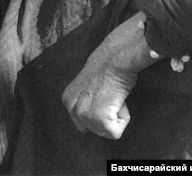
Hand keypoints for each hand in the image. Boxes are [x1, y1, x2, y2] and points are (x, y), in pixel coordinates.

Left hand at [61, 12, 158, 138]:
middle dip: (106, 118)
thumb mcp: (88, 86)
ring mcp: (84, 114)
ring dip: (115, 117)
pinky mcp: (99, 119)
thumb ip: (87, 101)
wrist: (115, 58)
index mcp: (68, 99)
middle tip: (111, 97)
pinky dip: (123, 119)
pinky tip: (119, 101)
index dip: (101, 111)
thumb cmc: (108, 67)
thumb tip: (96, 109)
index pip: (84, 122)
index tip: (105, 95)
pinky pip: (115, 133)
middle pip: (94, 129)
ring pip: (105, 132)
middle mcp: (71, 108)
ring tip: (114, 97)